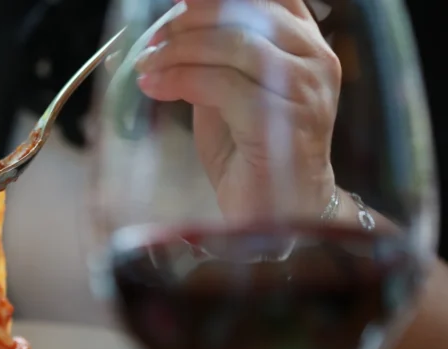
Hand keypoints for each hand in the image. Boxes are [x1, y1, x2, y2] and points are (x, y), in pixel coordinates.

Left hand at [134, 0, 341, 220]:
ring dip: (180, 50)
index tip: (174, 0)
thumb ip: (213, 58)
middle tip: (151, 38)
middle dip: (189, 20)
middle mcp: (316, 58)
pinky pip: (225, 85)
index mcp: (306, 43)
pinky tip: (156, 86)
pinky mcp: (284, 120)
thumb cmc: (252, 152)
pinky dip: (182, 80)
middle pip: (246, 13)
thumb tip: (170, 28)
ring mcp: (306, 89)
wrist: (278, 213)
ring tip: (147, 64)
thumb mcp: (229, 93)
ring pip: (235, 44)